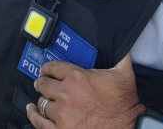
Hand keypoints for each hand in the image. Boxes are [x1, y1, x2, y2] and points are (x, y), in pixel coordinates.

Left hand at [25, 54, 145, 128]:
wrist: (130, 128)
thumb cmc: (125, 103)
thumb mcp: (124, 74)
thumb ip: (119, 55)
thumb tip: (121, 43)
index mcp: (77, 77)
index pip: (52, 67)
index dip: (47, 69)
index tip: (46, 71)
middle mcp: (66, 94)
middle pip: (43, 84)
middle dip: (43, 83)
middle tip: (44, 84)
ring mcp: (62, 113)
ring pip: (42, 103)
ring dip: (44, 100)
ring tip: (43, 98)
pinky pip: (40, 122)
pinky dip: (34, 115)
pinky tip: (32, 110)